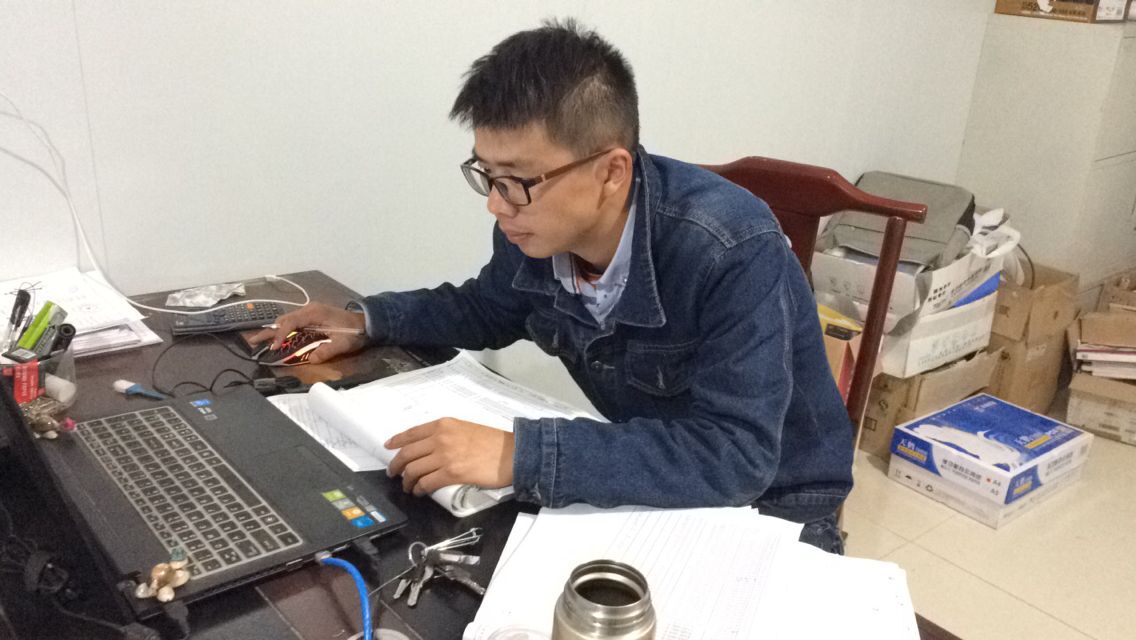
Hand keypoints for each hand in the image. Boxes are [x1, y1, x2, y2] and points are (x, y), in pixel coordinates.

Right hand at [247, 302, 366, 364]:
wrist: (365, 322)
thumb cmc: (354, 331)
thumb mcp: (344, 343)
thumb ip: (328, 350)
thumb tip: (312, 359)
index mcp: (315, 313)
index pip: (291, 322)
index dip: (280, 334)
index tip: (273, 346)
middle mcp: (309, 310)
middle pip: (284, 320)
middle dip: (269, 332)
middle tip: (252, 342)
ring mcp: (309, 313)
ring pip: (287, 321)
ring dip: (274, 331)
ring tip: (259, 341)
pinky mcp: (311, 317)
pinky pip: (293, 323)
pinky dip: (282, 330)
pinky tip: (275, 339)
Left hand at [385, 418, 514, 495]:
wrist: (511, 454)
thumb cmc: (493, 442)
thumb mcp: (466, 428)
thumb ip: (447, 434)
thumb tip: (430, 448)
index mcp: (444, 425)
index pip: (412, 433)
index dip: (397, 441)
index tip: (388, 447)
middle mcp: (440, 438)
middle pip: (407, 453)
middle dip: (396, 465)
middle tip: (393, 473)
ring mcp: (445, 456)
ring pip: (413, 470)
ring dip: (406, 481)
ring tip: (407, 487)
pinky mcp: (451, 473)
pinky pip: (426, 483)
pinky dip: (419, 489)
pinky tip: (419, 492)